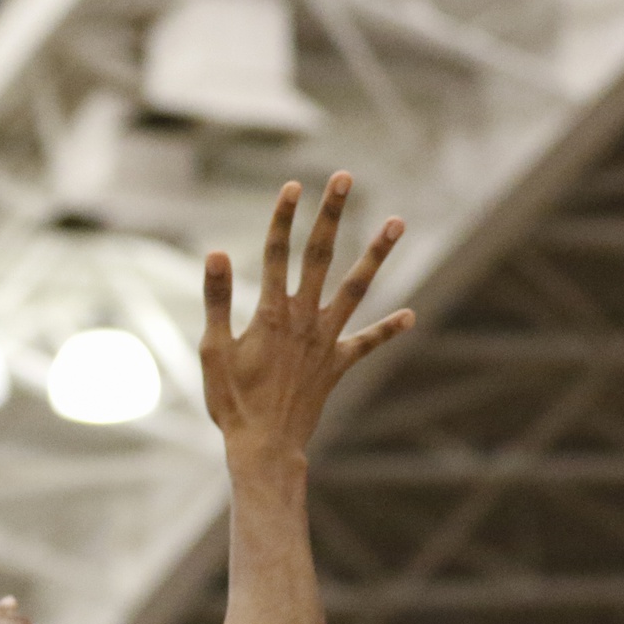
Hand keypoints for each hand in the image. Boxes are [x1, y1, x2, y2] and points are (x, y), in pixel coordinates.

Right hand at [201, 173, 415, 459]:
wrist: (265, 445)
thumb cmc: (233, 401)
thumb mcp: (213, 350)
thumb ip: (217, 300)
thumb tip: (215, 254)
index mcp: (272, 313)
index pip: (277, 254)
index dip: (284, 218)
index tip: (294, 185)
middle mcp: (305, 319)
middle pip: (321, 256)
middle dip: (332, 215)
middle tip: (345, 178)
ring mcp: (326, 340)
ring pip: (356, 288)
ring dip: (376, 253)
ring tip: (397, 221)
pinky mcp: (338, 364)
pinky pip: (366, 344)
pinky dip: (387, 330)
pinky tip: (410, 315)